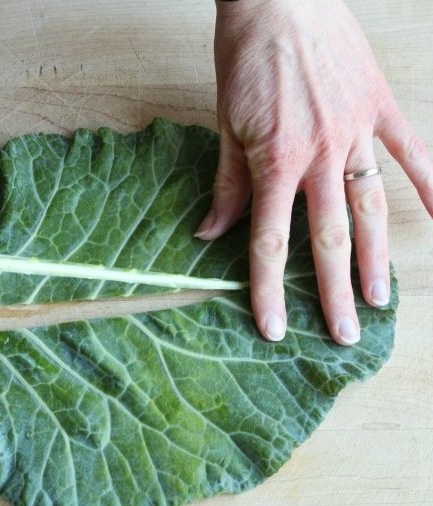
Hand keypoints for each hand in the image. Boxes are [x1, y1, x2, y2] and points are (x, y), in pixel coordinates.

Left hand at [199, 0, 432, 344]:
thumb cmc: (246, 57)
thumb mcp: (225, 124)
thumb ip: (227, 184)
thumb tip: (210, 232)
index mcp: (276, 162)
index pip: (270, 242)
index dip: (269, 290)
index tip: (272, 328)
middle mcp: (321, 154)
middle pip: (329, 238)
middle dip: (334, 292)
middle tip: (342, 333)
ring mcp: (356, 131)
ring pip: (371, 207)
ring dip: (376, 257)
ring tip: (379, 298)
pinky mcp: (379, 106)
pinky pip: (413, 150)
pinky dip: (431, 183)